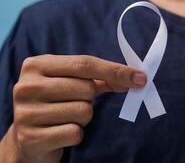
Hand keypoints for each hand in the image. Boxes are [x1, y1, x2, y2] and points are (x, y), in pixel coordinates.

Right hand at [9, 55, 146, 162]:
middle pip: (87, 88)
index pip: (85, 63)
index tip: (140, 78)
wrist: (27, 137)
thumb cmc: (56, 103)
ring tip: (65, 118)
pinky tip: (61, 133)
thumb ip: (101, 77)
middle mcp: (26, 86)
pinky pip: (75, 133)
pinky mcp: (31, 138)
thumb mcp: (71, 82)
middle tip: (75, 103)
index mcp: (36, 65)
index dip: (115, 70)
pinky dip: (76, 134)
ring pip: (84, 111)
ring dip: (83, 118)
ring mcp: (26, 113)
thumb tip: (136, 77)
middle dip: (91, 98)